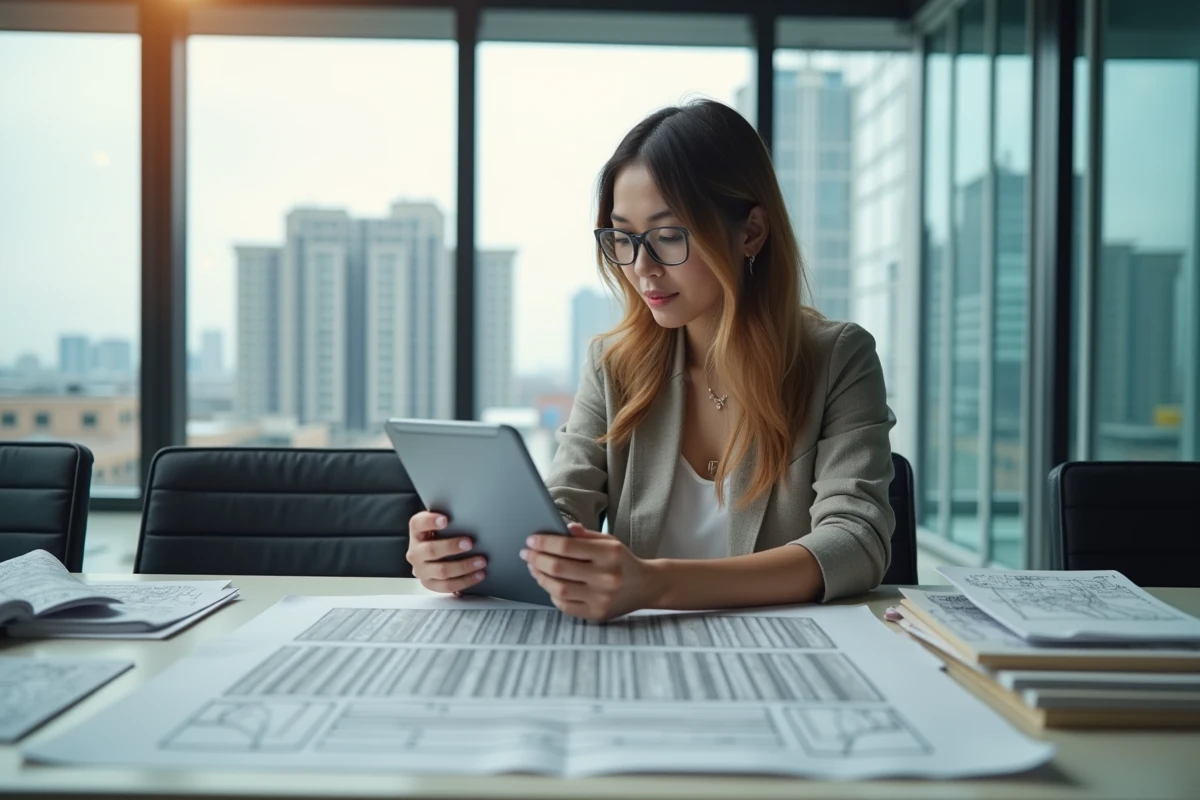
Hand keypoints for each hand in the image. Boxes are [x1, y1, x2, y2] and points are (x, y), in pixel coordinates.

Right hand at [405, 511, 487, 593]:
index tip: (445, 519)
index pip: (418, 524)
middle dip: (451, 547)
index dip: (430, 521)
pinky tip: (478, 575)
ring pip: (441, 571)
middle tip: (470, 543)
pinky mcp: (429, 584)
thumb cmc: (440, 536)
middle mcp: (415, 552)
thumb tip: (471, 516)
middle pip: (431, 550)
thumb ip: (450, 520)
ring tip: (481, 562)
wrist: (431, 554)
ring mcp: (421, 570)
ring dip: (464, 567)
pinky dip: (465, 581)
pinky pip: (447, 586)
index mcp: (416, 532)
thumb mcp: (440, 525)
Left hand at [521, 523, 657, 621]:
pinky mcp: (597, 614)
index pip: (567, 547)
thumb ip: (585, 535)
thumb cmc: (622, 560)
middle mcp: (606, 577)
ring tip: (534, 568)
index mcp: (609, 554)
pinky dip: (552, 594)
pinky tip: (548, 584)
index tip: (531, 540)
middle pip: (559, 568)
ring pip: (559, 589)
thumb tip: (561, 530)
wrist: (646, 586)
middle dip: (537, 559)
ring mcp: (602, 598)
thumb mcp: (609, 541)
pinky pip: (565, 606)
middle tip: (526, 554)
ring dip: (540, 577)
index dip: (545, 543)